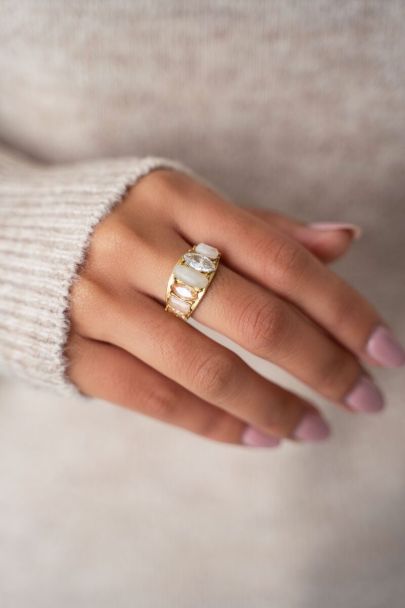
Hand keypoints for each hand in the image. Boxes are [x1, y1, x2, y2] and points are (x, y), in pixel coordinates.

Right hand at [66, 170, 404, 446]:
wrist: (15, 241)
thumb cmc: (121, 223)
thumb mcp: (186, 208)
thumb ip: (262, 230)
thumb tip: (344, 241)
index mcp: (174, 196)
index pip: (281, 259)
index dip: (343, 309)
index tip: (386, 351)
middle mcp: (134, 244)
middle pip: (252, 316)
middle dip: (321, 364)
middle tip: (365, 399)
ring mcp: (97, 300)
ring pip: (206, 368)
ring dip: (274, 407)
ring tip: (315, 428)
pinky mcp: (74, 350)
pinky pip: (158, 399)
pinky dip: (218, 425)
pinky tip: (261, 437)